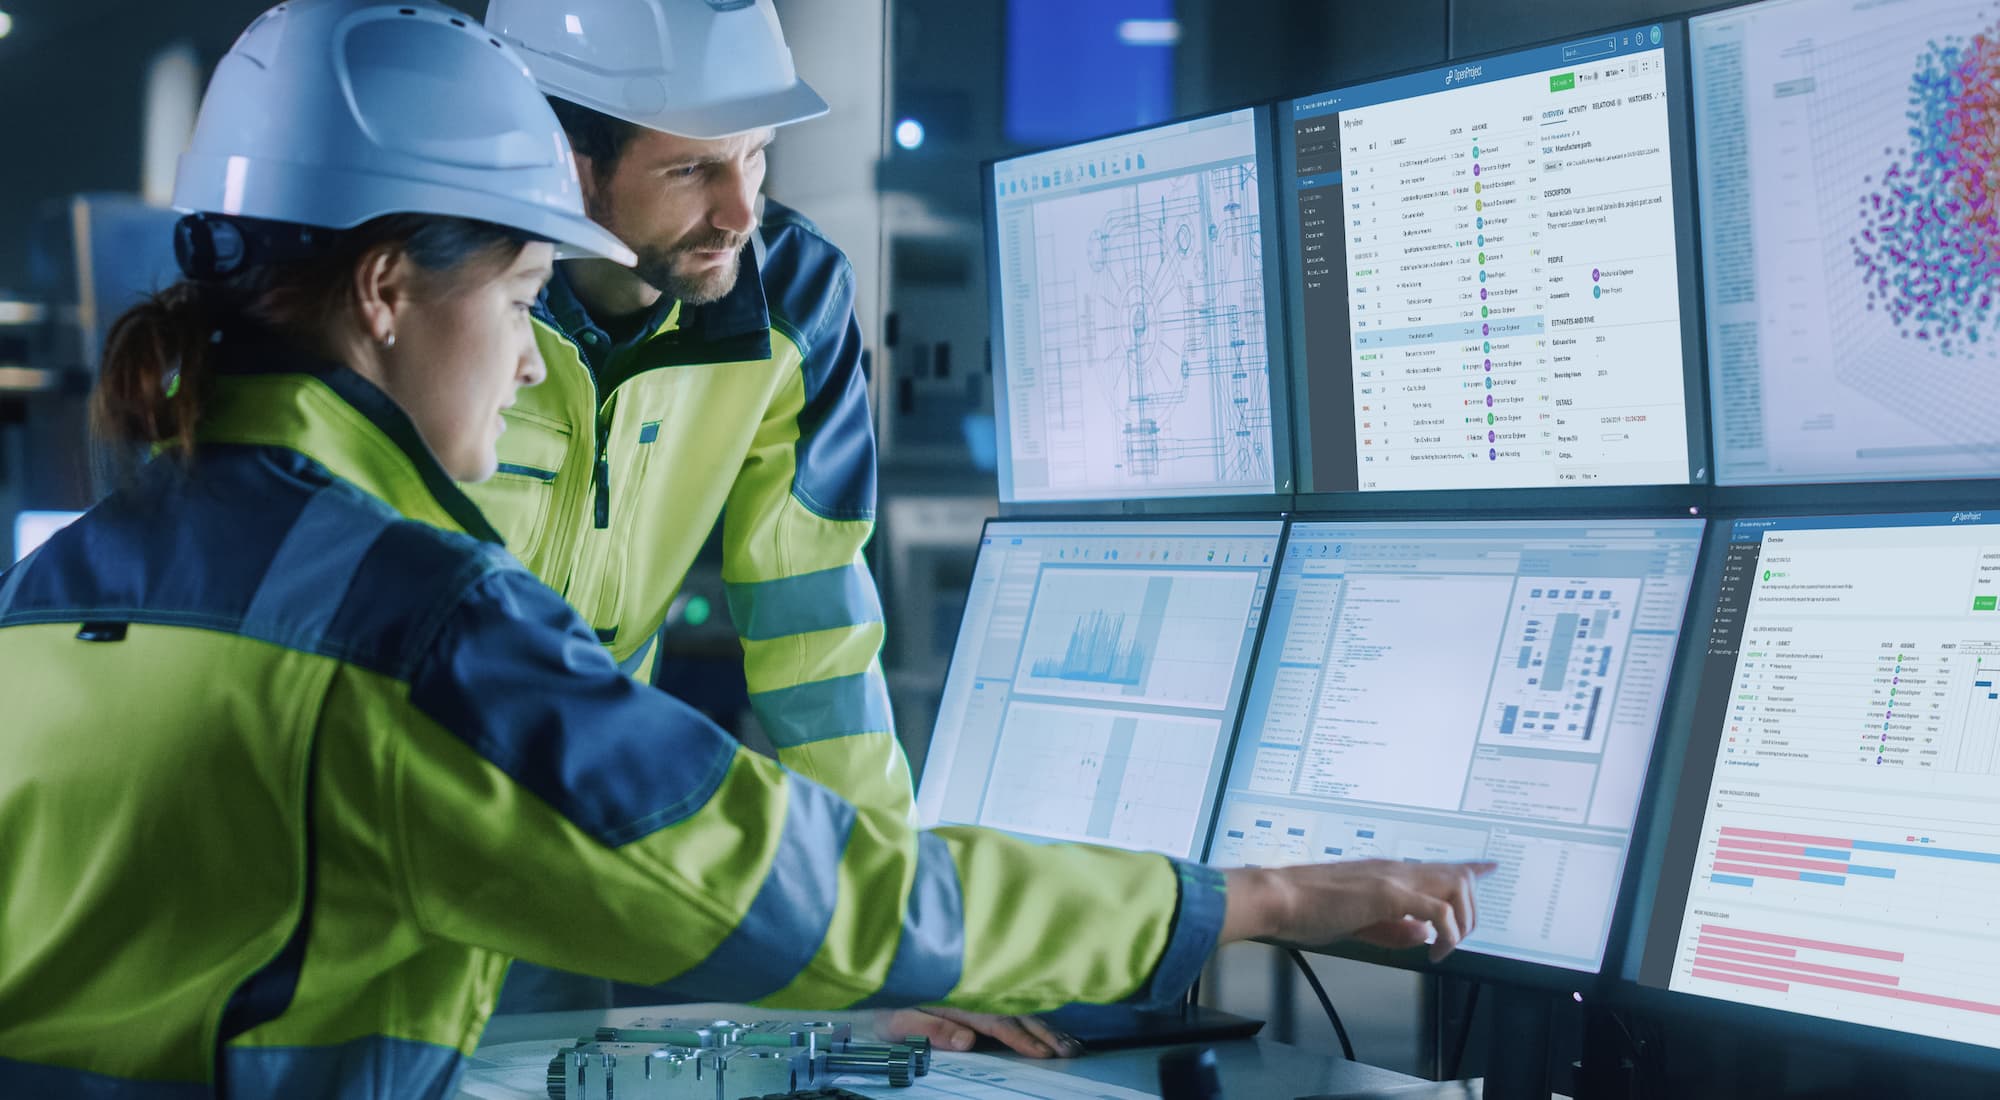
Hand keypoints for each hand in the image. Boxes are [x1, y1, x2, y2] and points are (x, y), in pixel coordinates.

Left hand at [873, 1007, 1083, 1058]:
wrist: (877, 977)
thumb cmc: (886, 1005)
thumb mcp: (901, 1020)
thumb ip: (934, 1029)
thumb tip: (968, 1042)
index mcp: (961, 1000)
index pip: (999, 1021)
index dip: (1023, 1038)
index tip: (1045, 1054)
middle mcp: (975, 993)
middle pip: (1019, 1013)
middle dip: (1047, 1033)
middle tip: (1071, 1053)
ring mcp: (979, 992)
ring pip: (1022, 1008)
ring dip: (1048, 1026)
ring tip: (1071, 1045)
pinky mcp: (979, 994)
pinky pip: (1014, 1004)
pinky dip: (1037, 1017)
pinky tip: (1051, 1029)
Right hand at [1223, 859, 1496, 962]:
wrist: (1277, 896)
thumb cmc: (1303, 907)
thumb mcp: (1355, 922)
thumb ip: (1391, 929)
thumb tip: (1421, 935)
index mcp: (1386, 872)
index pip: (1438, 865)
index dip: (1470, 867)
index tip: (1489, 867)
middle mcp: (1395, 869)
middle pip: (1459, 876)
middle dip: (1470, 911)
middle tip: (1458, 940)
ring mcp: (1393, 878)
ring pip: (1456, 887)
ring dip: (1461, 921)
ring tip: (1445, 947)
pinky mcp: (1387, 894)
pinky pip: (1437, 910)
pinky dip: (1446, 933)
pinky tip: (1433, 951)